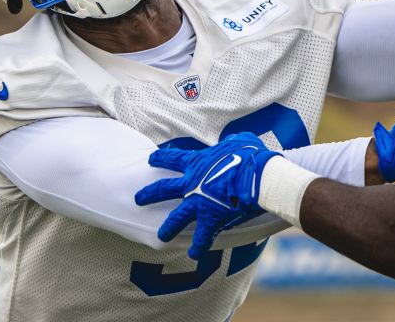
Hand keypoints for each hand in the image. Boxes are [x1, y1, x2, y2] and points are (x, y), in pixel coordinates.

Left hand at [134, 132, 279, 259]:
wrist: (257, 178)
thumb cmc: (250, 156)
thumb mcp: (240, 141)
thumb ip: (232, 142)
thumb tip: (234, 141)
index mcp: (197, 163)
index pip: (173, 158)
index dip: (161, 158)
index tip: (151, 159)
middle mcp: (192, 184)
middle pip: (164, 189)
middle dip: (149, 194)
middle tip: (138, 199)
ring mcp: (199, 204)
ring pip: (176, 218)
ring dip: (167, 228)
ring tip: (161, 235)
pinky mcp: (211, 221)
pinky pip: (202, 238)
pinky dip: (198, 247)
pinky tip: (193, 254)